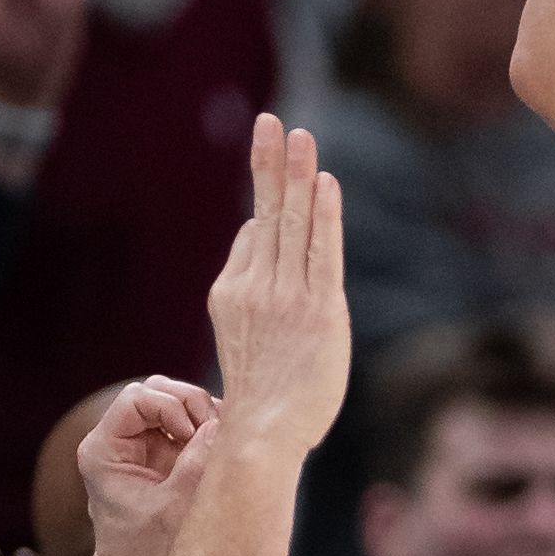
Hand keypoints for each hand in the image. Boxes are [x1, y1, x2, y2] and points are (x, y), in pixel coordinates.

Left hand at [74, 376, 222, 555]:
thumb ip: (199, 462)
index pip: (137, 398)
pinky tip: (221, 450)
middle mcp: (121, 442)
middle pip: (158, 390)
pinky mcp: (168, 455)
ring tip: (219, 444)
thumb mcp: (176, 506)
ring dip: (205, 415)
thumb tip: (226, 422)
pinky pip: (192, 421)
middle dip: (191, 405)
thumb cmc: (147, 552)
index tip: (190, 438)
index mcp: (103, 450)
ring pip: (177, 401)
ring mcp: (145, 446)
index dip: (170, 408)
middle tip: (210, 436)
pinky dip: (212, 428)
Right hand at [205, 116, 351, 456]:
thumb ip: (249, 287)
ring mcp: (286, 297)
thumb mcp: (242, 335)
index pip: (255, 236)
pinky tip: (324, 183)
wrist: (264, 434)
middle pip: (267, 214)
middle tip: (273, 121)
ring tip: (300, 134)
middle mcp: (255, 288)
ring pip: (293, 225)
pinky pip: (321, 252)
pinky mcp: (321, 310)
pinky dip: (323, 215)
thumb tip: (254, 236)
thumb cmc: (263, 393)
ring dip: (298, 175)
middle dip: (271, 164)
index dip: (270, 203)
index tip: (283, 159)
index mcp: (230, 294)